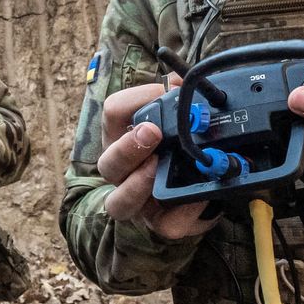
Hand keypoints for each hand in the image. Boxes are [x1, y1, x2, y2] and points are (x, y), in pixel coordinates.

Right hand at [98, 77, 217, 240]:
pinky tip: (196, 198)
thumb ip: (176, 97)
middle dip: (128, 147)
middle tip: (151, 133)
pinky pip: (166, 224)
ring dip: (136, 184)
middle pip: (108, 162)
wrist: (192, 190)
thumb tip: (182, 78)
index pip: (113, 112)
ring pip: (119, 203)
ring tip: (156, 168)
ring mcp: (138, 201)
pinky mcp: (160, 223)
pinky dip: (182, 212)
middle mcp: (123, 172)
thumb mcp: (174, 120)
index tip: (162, 91)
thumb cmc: (174, 150)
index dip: (135, 99)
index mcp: (123, 138)